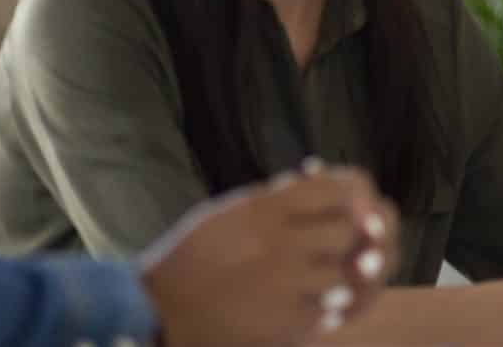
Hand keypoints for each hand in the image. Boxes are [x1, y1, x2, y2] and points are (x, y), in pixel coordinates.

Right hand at [140, 163, 398, 346]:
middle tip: (326, 248)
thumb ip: (275, 197)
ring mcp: (281, 284)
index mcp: (264, 210)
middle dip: (339, 239)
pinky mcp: (281, 322)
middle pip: (343, 232)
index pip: (335, 190)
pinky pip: (324, 311)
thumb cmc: (191, 256)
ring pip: (337, 273)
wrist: (157, 311)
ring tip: (307, 280)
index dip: (345, 199)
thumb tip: (319, 179)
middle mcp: (277, 243)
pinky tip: (302, 306)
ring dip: (329, 277)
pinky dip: (319, 310)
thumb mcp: (229, 212)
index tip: (339, 208)